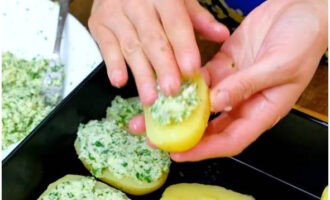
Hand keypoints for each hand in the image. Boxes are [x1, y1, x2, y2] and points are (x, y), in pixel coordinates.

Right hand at [88, 0, 228, 104]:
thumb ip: (199, 18)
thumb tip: (222, 35)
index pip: (175, 24)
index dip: (184, 47)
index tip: (191, 70)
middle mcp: (137, 4)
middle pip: (153, 39)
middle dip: (163, 67)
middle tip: (172, 91)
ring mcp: (115, 14)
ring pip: (131, 47)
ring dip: (141, 74)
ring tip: (150, 98)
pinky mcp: (99, 24)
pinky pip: (105, 47)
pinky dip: (112, 65)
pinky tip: (119, 82)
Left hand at [171, 0, 327, 160]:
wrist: (302, 10)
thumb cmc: (304, 41)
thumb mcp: (280, 66)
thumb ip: (247, 85)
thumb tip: (216, 103)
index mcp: (262, 111)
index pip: (230, 140)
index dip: (204, 150)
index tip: (179, 153)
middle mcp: (243, 102)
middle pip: (210, 127)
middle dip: (183, 134)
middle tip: (156, 137)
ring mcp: (231, 83)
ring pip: (200, 103)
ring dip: (177, 109)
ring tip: (151, 114)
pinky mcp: (223, 65)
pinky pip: (200, 77)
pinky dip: (184, 82)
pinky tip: (167, 84)